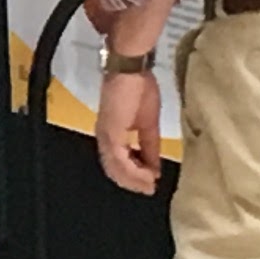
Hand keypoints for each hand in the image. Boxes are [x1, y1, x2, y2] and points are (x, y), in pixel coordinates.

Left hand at [95, 68, 165, 195]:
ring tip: (150, 185)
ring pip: (116, 169)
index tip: (150, 184)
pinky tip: (146, 175)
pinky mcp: (111, 133)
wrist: (132, 69)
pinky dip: (134, 171)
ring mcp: (105, 136)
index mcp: (112, 134)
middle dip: (133, 183)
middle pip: (114, 171)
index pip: (118, 163)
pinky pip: (120, 160)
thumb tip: (155, 167)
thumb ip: (150, 146)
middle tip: (150, 190)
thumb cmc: (138, 87)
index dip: (133, 177)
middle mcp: (104, 137)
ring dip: (134, 180)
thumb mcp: (148, 123)